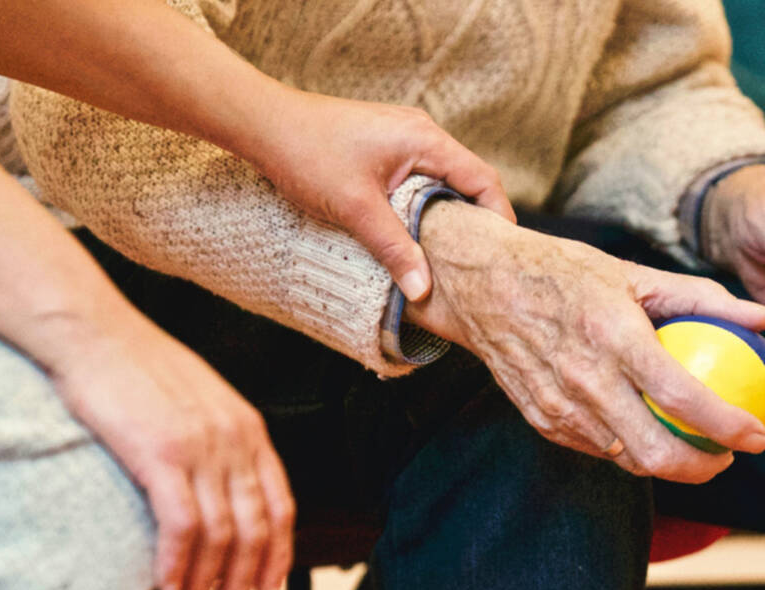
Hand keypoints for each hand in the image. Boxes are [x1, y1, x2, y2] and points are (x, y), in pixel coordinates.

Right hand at [33, 314, 294, 589]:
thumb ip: (218, 440)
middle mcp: (234, 439)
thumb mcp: (198, 400)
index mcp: (248, 427)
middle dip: (245, 579)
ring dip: (209, 582)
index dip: (279, 554)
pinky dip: (179, 565)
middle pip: (257, 528)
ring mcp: (201, 446)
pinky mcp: (161, 454)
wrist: (93, 332)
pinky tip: (169, 586)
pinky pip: (183, 526)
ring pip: (223, 534)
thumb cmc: (135, 366)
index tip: (268, 587)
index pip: (281, 505)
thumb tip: (221, 486)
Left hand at [249, 89, 514, 301]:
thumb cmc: (307, 154)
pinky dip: (422, 205)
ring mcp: (402, 137)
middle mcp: (421, 133)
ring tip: (447, 256)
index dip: (498, 218)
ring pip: (441, 181)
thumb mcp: (355, 209)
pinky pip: (418, 178)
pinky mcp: (383, 146)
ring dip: (445, 215)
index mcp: (426, 139)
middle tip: (477, 264)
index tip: (501, 256)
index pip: (483, 179)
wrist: (263, 123)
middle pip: (467, 181)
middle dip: (474, 222)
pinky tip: (412, 234)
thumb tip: (424, 291)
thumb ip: (394, 249)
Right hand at [405, 202, 764, 482]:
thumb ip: (701, 297)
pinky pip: (597, 449)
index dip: (727, 425)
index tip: (757, 434)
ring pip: (627, 459)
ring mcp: (559, 406)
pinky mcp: (542, 420)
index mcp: (613, 335)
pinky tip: (648, 432)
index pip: (682, 397)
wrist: (482, 284)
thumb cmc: (564, 272)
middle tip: (729, 455)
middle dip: (704, 467)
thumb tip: (761, 318)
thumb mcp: (633, 272)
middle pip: (655, 452)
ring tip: (695, 447)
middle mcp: (585, 378)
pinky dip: (629, 448)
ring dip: (669, 463)